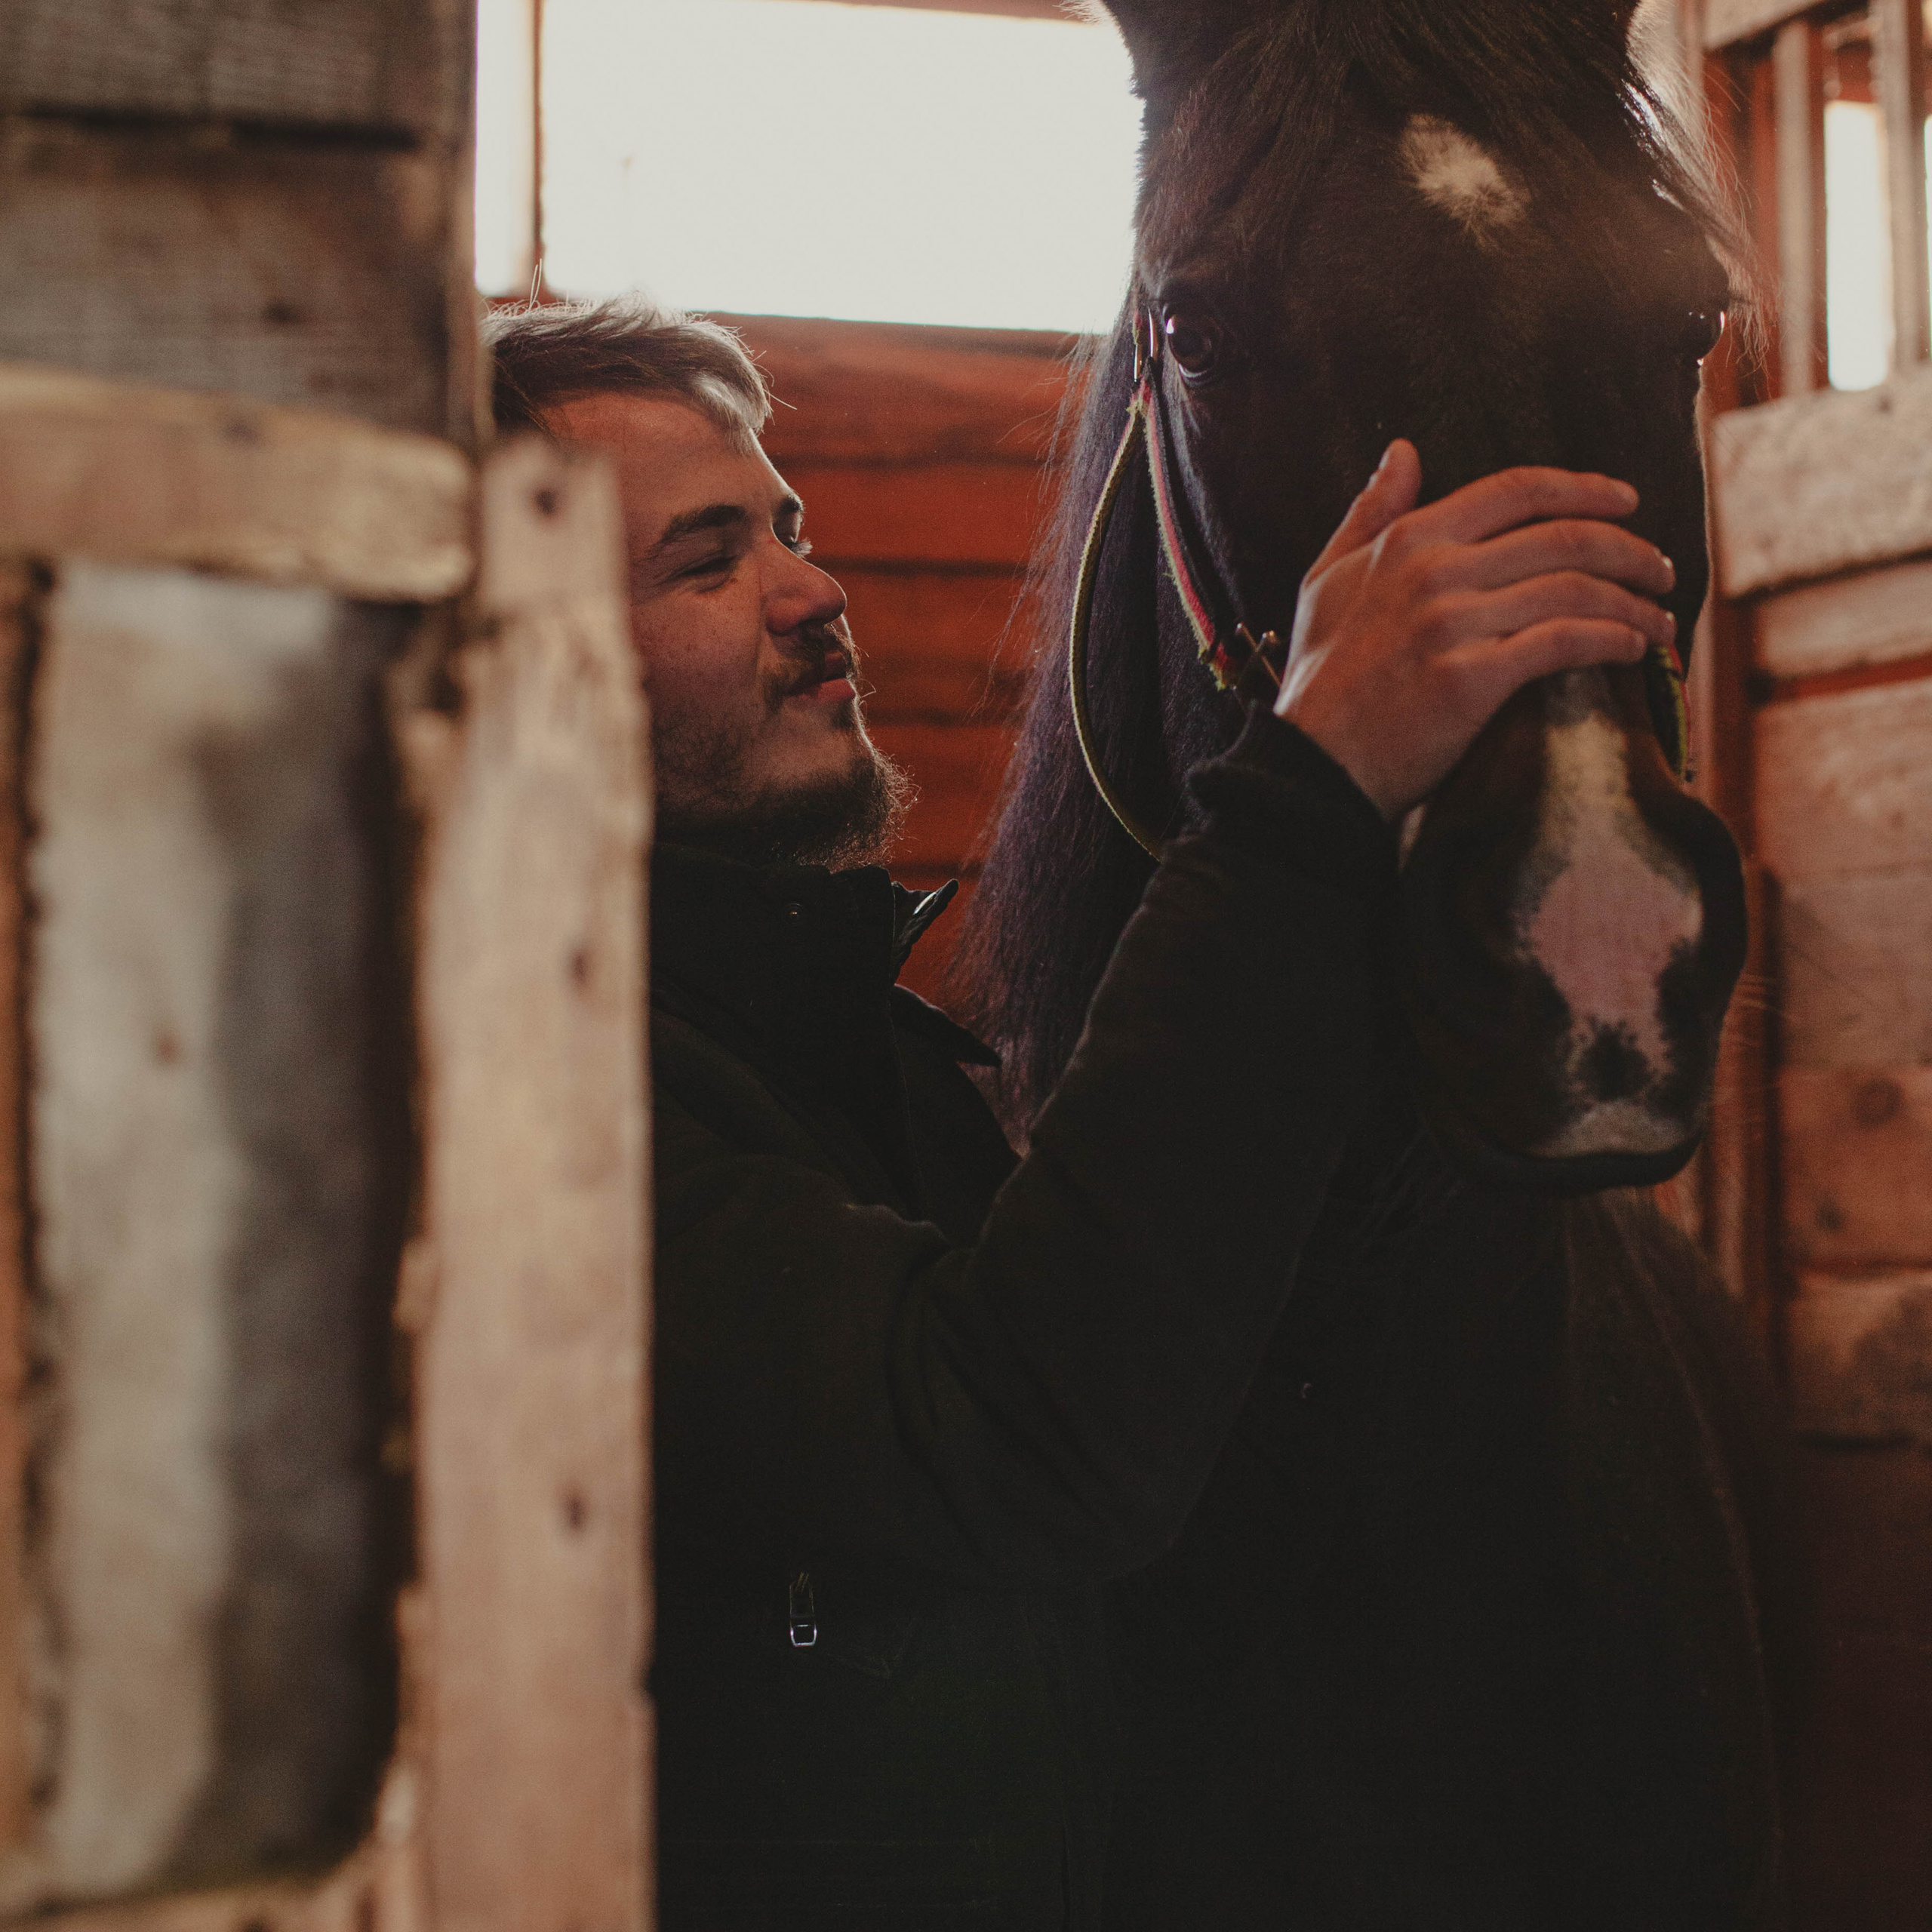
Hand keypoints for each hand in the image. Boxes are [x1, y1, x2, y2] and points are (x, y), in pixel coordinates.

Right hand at [1275, 441, 1677, 819]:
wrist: (1312, 766)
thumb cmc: (1320, 677)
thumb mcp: (1326, 579)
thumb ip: (1369, 514)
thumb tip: (1401, 452)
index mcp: (1408, 540)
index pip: (1517, 490)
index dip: (1585, 489)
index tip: (1627, 503)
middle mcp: (1433, 572)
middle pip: (1563, 537)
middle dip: (1630, 550)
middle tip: (1660, 569)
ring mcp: (1452, 625)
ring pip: (1574, 589)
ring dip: (1633, 601)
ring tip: (1659, 620)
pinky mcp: (1471, 680)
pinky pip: (1564, 643)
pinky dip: (1611, 640)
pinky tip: (1631, 649)